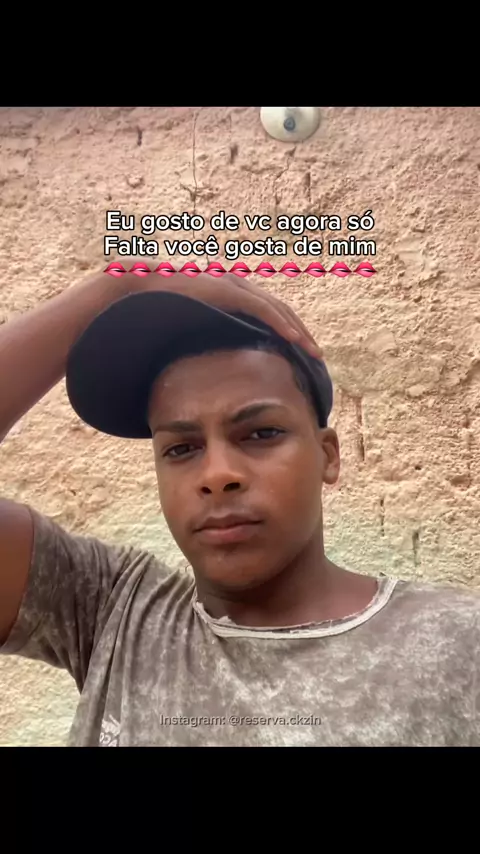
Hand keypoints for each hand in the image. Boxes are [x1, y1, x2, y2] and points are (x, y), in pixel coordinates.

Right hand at [108, 266, 322, 359]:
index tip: (300, 357)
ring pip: (276, 310)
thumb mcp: (185, 335)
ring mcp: (230, 285)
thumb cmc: (152, 317)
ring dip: (297, 332)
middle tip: (317, 358)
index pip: (267, 315)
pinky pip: (260, 308)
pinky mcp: (224, 289)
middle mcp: (234, 287)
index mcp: (227, 297)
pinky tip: (294, 341)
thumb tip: (206, 377)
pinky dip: (280, 324)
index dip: (287, 334)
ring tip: (314, 353)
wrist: (130, 295)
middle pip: (279, 312)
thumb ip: (201, 347)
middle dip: (300, 334)